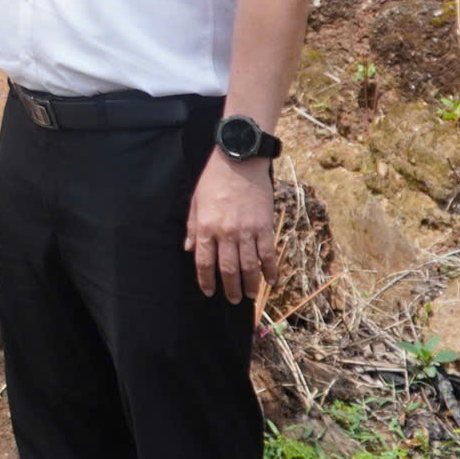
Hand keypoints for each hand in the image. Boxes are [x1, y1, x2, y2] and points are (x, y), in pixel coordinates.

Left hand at [184, 151, 278, 303]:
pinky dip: (271, 270)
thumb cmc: (214, 178)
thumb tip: (188, 249)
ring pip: (249, 266)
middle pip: (228, 269)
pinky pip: (268, 254)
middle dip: (230, 288)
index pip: (204, 262)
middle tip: (233, 299)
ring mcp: (247, 231)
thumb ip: (192, 227)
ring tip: (250, 295)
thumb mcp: (195, 200)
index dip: (206, 280)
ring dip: (250, 284)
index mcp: (206, 227)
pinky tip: (271, 281)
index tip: (209, 292)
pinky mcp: (264, 226)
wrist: (239, 159)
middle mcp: (226, 233)